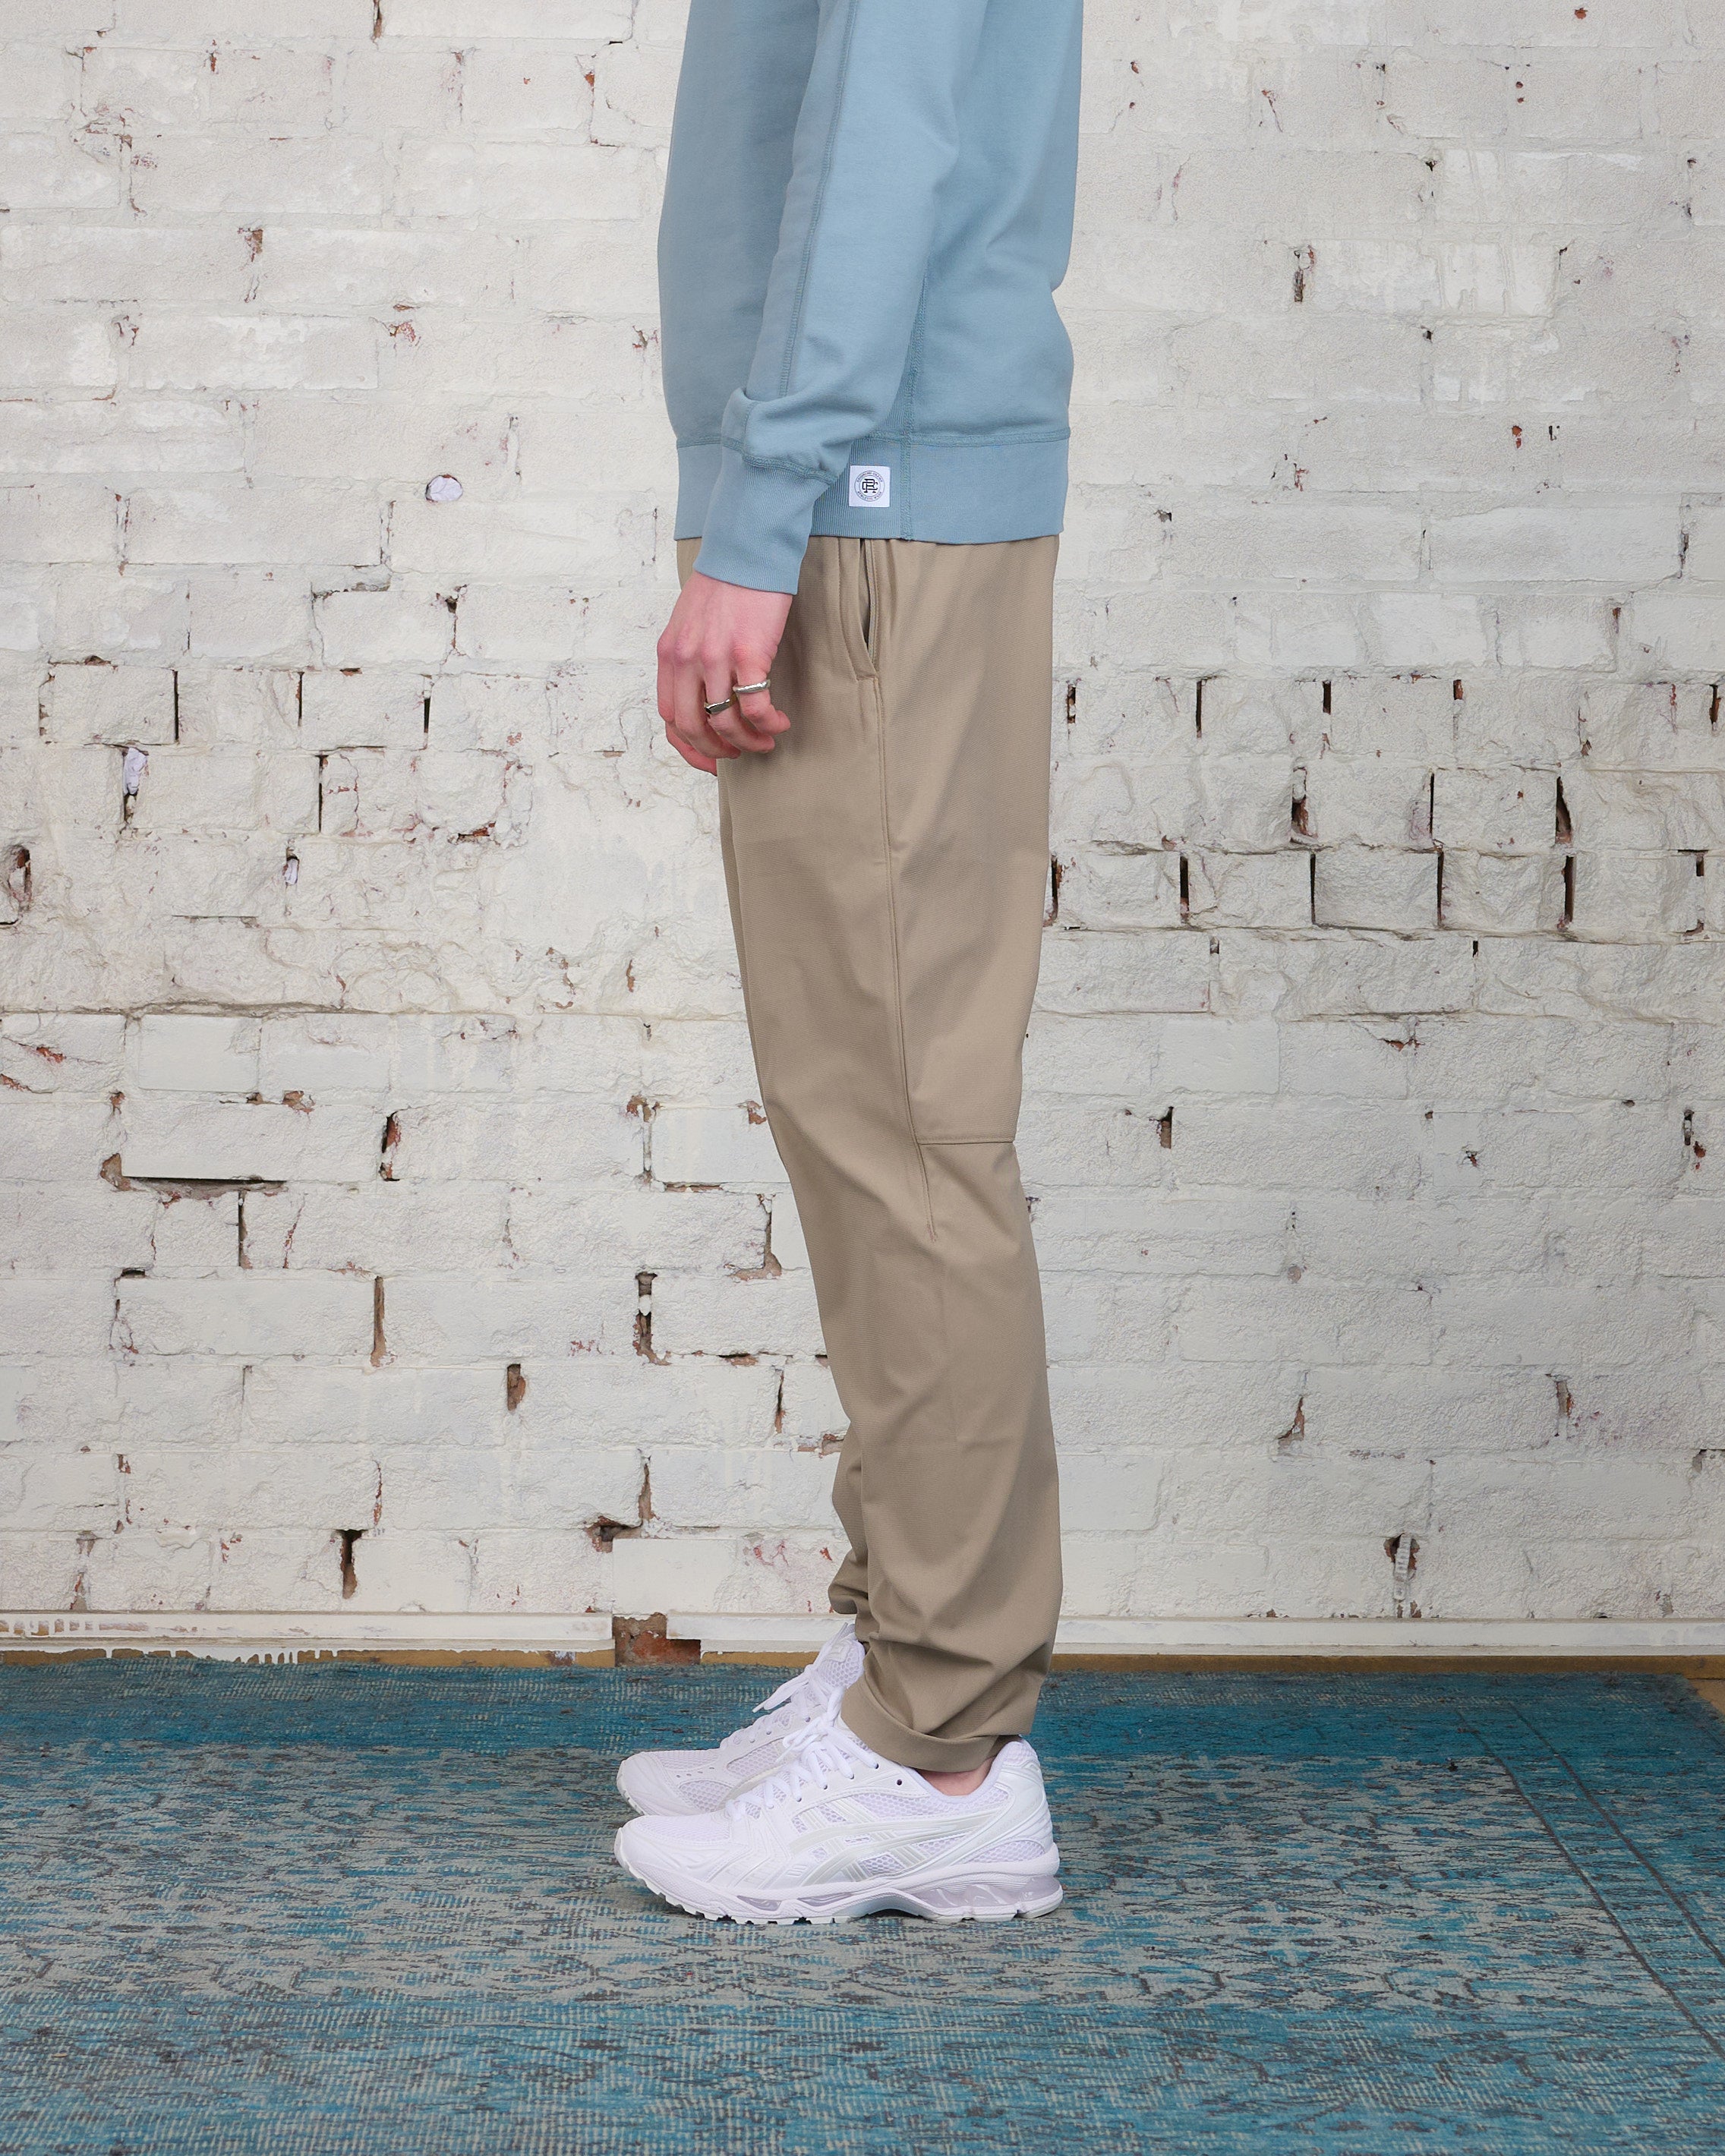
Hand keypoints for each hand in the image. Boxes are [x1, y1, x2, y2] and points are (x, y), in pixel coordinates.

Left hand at [657, 570, 793, 774]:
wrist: (747, 549)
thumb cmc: (726, 583)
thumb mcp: (689, 621)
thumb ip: (689, 656)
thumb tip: (703, 693)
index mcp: (670, 653)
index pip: (669, 715)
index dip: (688, 746)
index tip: (710, 758)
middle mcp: (686, 659)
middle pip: (692, 726)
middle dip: (716, 750)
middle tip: (737, 754)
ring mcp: (715, 658)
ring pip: (725, 722)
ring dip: (747, 741)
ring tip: (765, 741)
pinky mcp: (747, 653)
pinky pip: (755, 706)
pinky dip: (768, 723)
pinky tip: (779, 722)